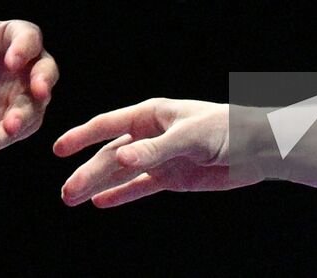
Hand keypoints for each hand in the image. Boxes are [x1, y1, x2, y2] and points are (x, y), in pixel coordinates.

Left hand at [0, 10, 58, 158]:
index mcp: (18, 36)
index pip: (30, 39)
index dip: (24, 50)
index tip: (11, 62)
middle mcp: (30, 67)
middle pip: (47, 73)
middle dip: (44, 83)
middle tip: (39, 93)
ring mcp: (25, 97)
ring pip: (33, 110)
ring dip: (22, 120)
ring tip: (7, 129)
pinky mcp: (13, 122)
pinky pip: (10, 134)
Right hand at [54, 98, 257, 206]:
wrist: (258, 149)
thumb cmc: (226, 130)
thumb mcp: (189, 137)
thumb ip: (154, 150)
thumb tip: (120, 159)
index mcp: (151, 114)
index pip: (108, 125)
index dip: (82, 137)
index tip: (58, 149)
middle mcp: (150, 135)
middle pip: (110, 154)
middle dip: (87, 172)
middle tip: (66, 193)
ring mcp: (160, 157)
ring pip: (121, 172)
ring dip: (98, 185)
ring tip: (72, 199)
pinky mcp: (172, 177)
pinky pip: (140, 187)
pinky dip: (121, 194)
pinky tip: (101, 202)